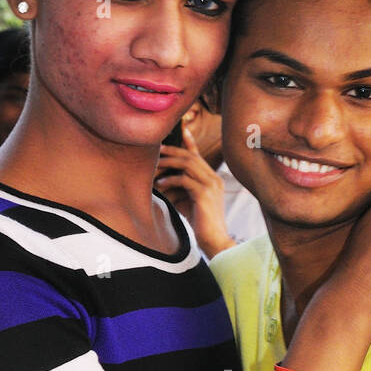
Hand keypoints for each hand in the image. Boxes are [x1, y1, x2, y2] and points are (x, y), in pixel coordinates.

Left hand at [155, 125, 234, 257]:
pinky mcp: (205, 194)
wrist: (215, 241)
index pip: (199, 156)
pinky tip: (160, 185)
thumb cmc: (201, 224)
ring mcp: (211, 185)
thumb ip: (179, 188)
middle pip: (190, 156)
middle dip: (172, 152)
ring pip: (188, 164)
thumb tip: (160, 180)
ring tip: (154, 168)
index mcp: (213, 179)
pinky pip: (185, 180)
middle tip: (156, 151)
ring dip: (169, 164)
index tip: (181, 129)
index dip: (189, 142)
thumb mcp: (188, 201)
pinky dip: (170, 180)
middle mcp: (214, 179)